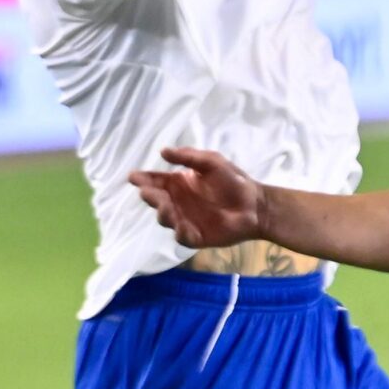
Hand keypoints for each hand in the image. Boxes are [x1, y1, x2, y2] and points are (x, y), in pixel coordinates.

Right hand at [129, 147, 268, 248]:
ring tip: (166, 207)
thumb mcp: (211, 162)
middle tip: (147, 192)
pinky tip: (181, 225)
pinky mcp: (196, 237)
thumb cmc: (234, 181)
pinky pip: (182, 236)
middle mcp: (178, 202)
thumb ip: (188, 157)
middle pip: (157, 200)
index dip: (144, 179)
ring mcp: (185, 220)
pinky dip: (180, 232)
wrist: (255, 205)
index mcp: (179, 183)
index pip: (156, 181)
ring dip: (163, 213)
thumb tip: (162, 151)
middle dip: (150, 196)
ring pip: (166, 219)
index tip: (133, 177)